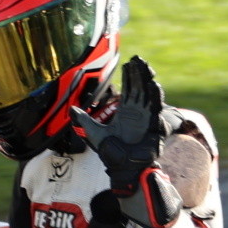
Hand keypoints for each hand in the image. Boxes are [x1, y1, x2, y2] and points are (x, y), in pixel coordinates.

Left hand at [71, 56, 182, 227]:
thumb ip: (83, 121)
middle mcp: (138, 112)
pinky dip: (155, 98)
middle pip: (140, 87)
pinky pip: (155, 109)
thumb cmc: (111, 152)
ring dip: (149, 81)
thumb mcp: (94, 133)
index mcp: (126, 111)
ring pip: (149, 95)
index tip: (128, 62)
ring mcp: (146, 118)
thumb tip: (71, 110)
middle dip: (140, 73)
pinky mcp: (153, 126)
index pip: (129, 88)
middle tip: (138, 59)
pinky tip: (154, 86)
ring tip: (146, 68)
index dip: (130, 76)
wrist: (122, 168)